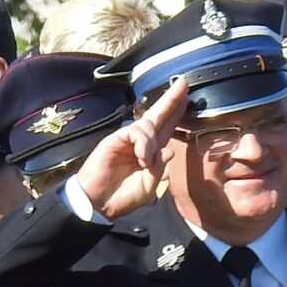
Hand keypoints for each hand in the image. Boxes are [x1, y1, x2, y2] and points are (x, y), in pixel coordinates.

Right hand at [72, 77, 187, 220]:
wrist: (99, 203)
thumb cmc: (122, 196)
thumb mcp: (149, 187)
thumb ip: (160, 169)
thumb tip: (168, 151)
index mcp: (150, 152)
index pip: (167, 128)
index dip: (177, 113)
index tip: (188, 98)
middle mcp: (140, 142)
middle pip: (158, 115)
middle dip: (171, 98)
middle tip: (184, 82)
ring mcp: (127, 139)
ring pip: (148, 127)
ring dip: (151, 145)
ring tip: (145, 164)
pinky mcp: (115, 139)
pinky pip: (135, 133)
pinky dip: (142, 145)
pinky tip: (140, 158)